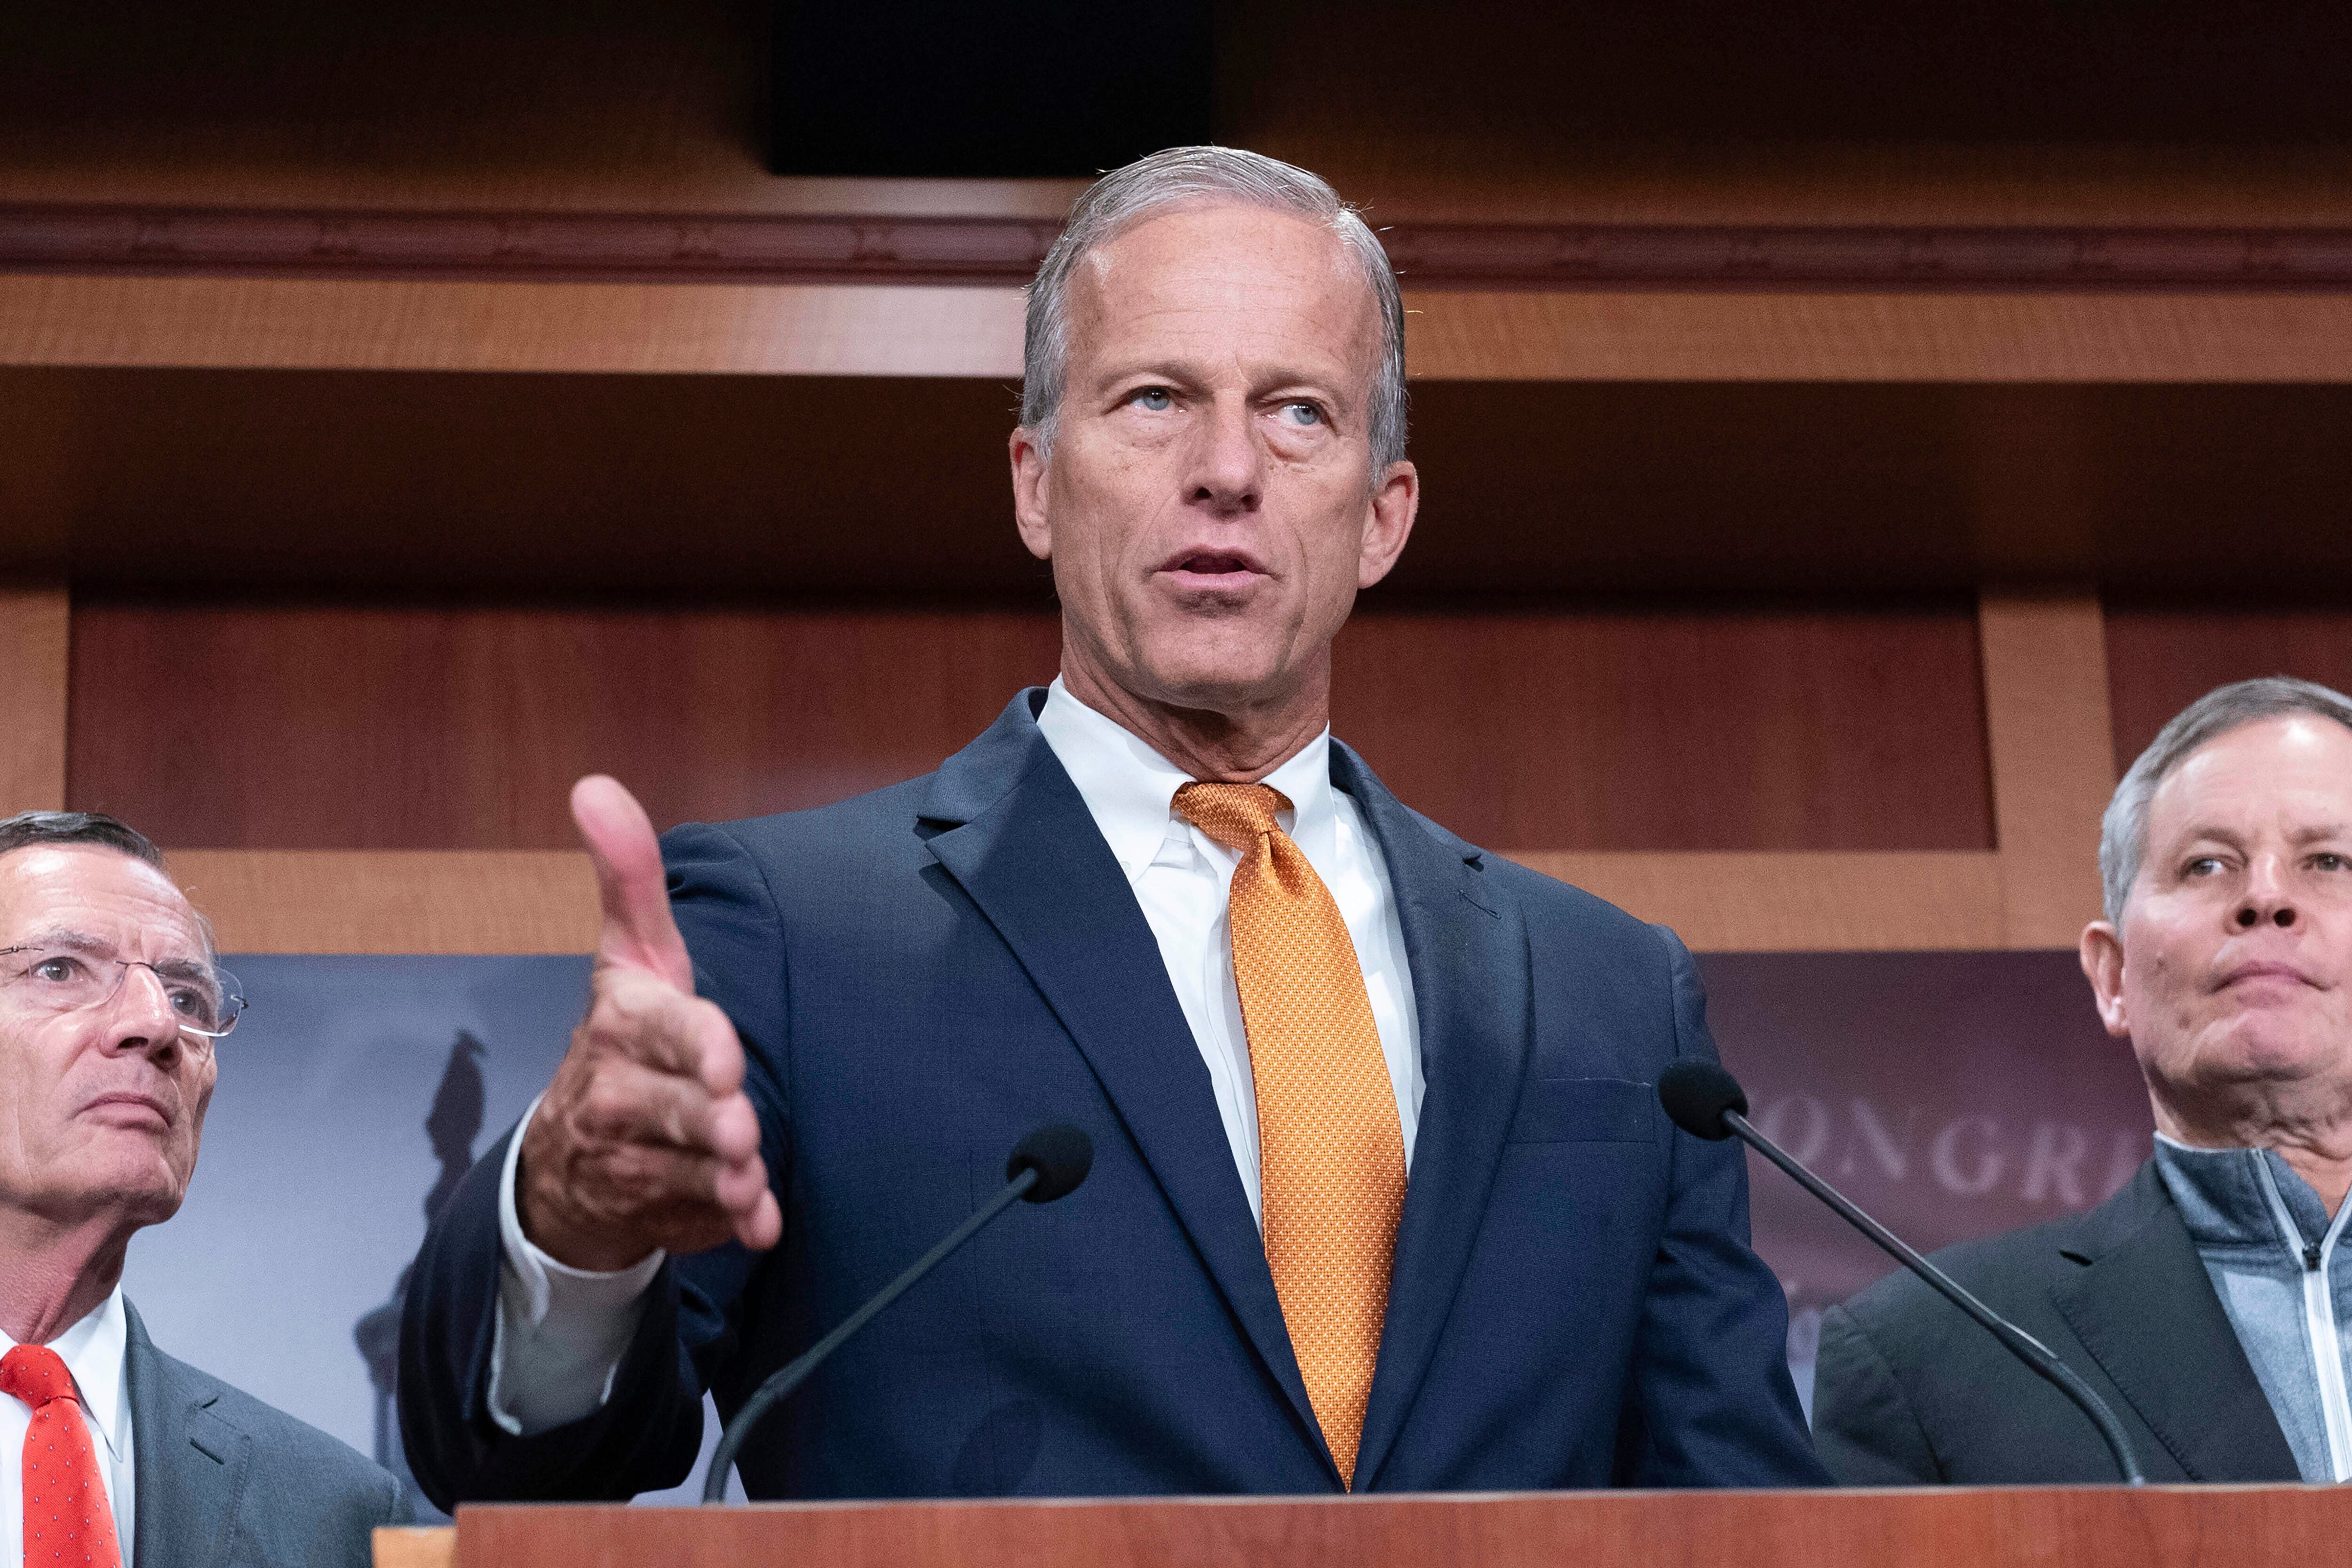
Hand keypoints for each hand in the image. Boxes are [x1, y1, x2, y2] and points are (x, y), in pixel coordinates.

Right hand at [517, 776, 782, 1270]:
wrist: (570, 1157)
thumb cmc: (627, 1036)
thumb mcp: (631, 953)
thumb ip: (629, 875)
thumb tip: (594, 785)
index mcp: (621, 1024)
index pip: (663, 1032)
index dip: (695, 1047)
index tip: (725, 1061)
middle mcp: (617, 1096)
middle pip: (680, 1110)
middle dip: (714, 1122)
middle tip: (744, 1131)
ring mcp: (633, 1162)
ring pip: (692, 1171)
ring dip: (727, 1179)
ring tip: (749, 1178)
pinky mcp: (658, 1213)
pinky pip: (700, 1223)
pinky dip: (732, 1227)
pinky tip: (758, 1226)